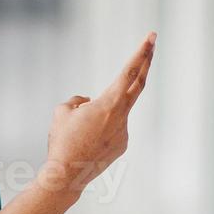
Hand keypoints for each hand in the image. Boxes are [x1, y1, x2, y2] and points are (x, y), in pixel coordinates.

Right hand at [41, 33, 155, 193]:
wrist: (66, 175)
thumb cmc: (62, 141)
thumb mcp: (62, 111)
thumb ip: (77, 100)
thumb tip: (88, 103)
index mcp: (109, 103)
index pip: (129, 72)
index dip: (141, 53)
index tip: (151, 38)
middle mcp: (121, 116)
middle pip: (137, 84)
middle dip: (145, 62)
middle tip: (152, 43)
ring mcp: (124, 132)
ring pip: (114, 112)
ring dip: (100, 113)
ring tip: (78, 133)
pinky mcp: (122, 145)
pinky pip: (112, 128)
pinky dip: (100, 128)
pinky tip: (85, 143)